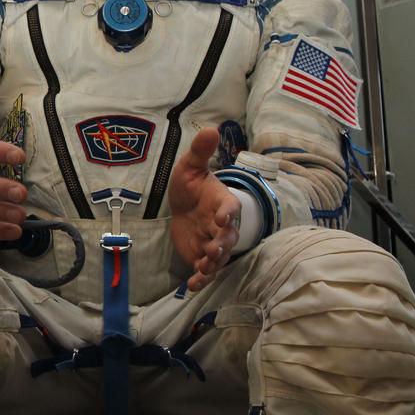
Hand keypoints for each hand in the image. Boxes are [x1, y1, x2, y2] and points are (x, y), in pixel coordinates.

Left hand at [169, 127, 240, 292]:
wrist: (184, 205)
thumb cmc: (191, 185)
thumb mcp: (190, 166)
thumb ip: (200, 151)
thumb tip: (210, 128)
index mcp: (223, 202)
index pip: (230, 207)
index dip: (227, 212)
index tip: (222, 216)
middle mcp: (223, 225)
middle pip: (227, 236)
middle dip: (221, 243)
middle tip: (213, 249)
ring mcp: (213, 242)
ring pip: (218, 255)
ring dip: (212, 263)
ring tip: (203, 269)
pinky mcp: (202, 256)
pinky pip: (205, 269)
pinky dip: (200, 278)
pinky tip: (191, 286)